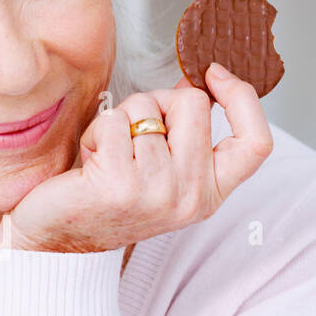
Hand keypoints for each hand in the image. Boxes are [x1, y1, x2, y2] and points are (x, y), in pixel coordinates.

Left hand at [0, 65, 273, 253]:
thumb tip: (197, 82)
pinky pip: (114, 120)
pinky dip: (97, 131)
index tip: (215, 75)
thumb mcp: (163, 173)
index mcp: (209, 195)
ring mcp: (156, 191)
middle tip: (134, 130)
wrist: (59, 241)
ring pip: (148, 107)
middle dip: (158, 100)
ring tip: (107, 155)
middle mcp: (190, 197)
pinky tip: (91, 161)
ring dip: (120, 120)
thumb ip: (187, 136)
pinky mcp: (118, 183)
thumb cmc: (108, 200)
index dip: (243, 98)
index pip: (256, 144)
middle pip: (195, 104)